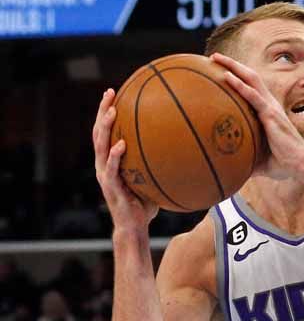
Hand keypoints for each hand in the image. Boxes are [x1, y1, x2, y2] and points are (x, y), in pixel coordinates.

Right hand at [93, 89, 156, 231]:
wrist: (133, 227)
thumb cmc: (145, 205)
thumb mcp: (153, 180)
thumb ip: (160, 165)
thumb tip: (187, 151)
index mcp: (110, 160)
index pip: (106, 131)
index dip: (107, 111)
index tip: (114, 92)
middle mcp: (103, 164)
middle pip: (99, 131)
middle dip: (102, 111)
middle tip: (109, 92)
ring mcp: (104, 174)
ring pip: (100, 146)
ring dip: (104, 127)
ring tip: (111, 111)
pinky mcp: (110, 187)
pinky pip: (111, 168)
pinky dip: (115, 155)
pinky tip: (121, 144)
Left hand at [210, 52, 303, 177]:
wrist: (301, 164)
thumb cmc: (285, 164)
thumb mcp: (261, 160)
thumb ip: (247, 160)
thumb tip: (232, 171)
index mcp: (269, 112)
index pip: (252, 89)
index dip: (239, 78)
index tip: (222, 71)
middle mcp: (270, 105)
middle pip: (250, 77)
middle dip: (232, 65)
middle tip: (214, 58)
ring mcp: (271, 107)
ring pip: (250, 79)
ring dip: (233, 67)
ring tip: (215, 58)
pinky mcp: (270, 114)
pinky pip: (252, 95)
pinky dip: (239, 85)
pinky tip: (226, 76)